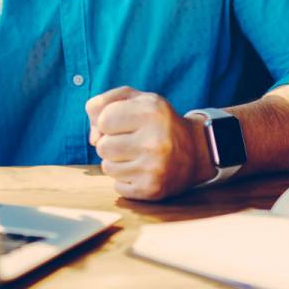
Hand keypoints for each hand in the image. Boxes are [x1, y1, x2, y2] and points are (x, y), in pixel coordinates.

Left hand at [86, 87, 215, 200]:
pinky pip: (117, 186)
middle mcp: (154, 140)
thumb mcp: (136, 99)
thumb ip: (104, 104)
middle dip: (111, 143)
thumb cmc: (158, 121)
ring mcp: (154, 168)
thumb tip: (92, 137)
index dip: (108, 122)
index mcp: (151, 112)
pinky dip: (125, 179)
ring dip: (117, 162)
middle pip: (102, 146)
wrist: (196, 151)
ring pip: (107, 167)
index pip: (103, 119)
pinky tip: (142, 170)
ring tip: (137, 155)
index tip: (124, 123)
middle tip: (131, 141)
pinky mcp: (152, 189)